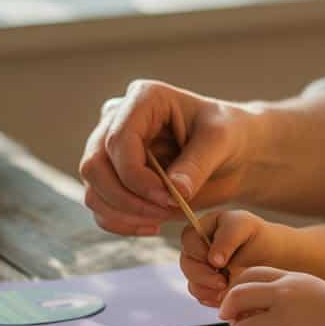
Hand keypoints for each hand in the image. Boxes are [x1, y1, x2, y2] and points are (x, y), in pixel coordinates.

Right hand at [79, 81, 253, 236]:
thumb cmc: (229, 136)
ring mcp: (110, 148)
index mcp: (143, 99)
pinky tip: (152, 226)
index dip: (137, 177)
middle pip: (94, 165)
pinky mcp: (112, 175)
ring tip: (160, 220)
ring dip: (123, 213)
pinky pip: (100, 205)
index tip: (169, 199)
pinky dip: (120, 223)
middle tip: (163, 214)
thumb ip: (197, 164)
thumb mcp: (221, 142)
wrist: (232, 155)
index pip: (118, 140)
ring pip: (92, 188)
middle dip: (126, 198)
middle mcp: (117, 119)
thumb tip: (174, 192)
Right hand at [180, 210, 277, 306]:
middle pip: (186, 265)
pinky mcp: (210, 290)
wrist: (275, 256)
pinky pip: (204, 298)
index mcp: (201, 231)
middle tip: (222, 282)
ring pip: (193, 285)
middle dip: (203, 276)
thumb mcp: (244, 226)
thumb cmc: (258, 235)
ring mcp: (202, 272)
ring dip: (208, 290)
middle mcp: (197, 252)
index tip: (219, 262)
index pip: (188, 240)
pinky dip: (214, 300)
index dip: (198, 252)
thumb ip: (226, 238)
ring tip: (227, 290)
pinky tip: (228, 297)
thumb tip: (212, 261)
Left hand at [219, 266, 324, 325]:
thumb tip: (264, 305)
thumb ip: (289, 293)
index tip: (233, 302)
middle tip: (228, 322)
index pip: (250, 275)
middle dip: (227, 311)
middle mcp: (285, 295)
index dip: (235, 288)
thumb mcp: (315, 291)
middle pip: (238, 296)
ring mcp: (287, 320)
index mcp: (292, 279)